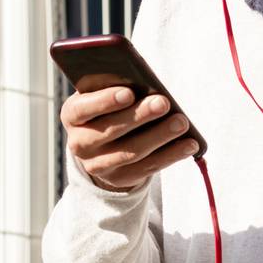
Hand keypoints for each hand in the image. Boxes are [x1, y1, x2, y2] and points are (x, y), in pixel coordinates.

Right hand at [60, 75, 199, 191]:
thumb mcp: (103, 93)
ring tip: (182, 122)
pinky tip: (190, 144)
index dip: (104, 102)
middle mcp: (80, 143)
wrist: (102, 144)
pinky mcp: (120, 179)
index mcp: (72, 115)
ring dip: (160, 136)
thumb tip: (146, 83)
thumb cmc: (109, 106)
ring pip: (131, 152)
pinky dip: (171, 155)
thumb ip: (115, 85)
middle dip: (139, 116)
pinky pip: (148, 168)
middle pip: (110, 131)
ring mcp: (98, 165)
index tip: (128, 93)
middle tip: (164, 102)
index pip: (83, 109)